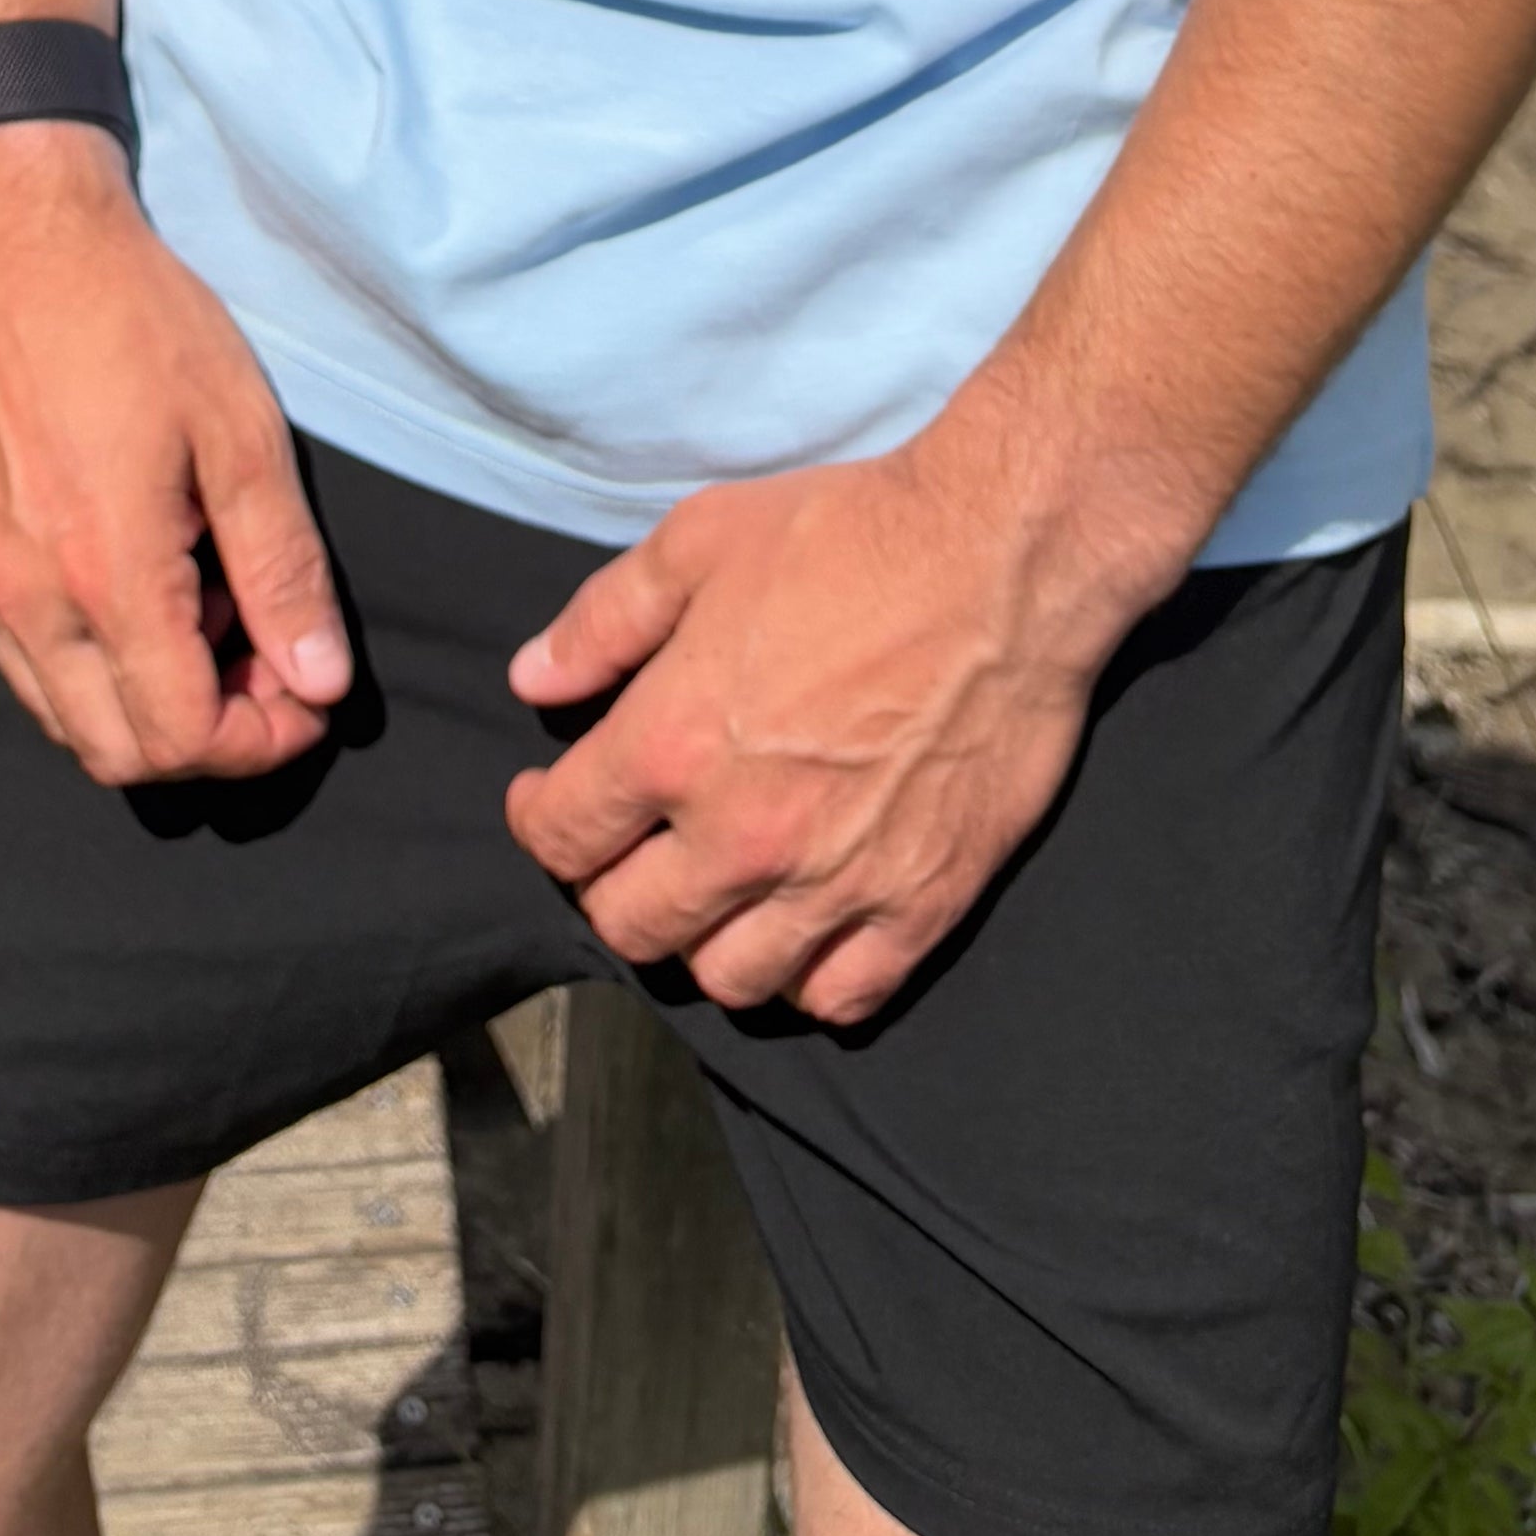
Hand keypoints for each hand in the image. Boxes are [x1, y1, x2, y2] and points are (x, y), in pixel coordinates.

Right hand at [0, 125, 350, 785]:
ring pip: (64, 719)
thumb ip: (282, 568)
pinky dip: (91, 662)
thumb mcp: (241, 432)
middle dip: (207, 738)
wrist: (18, 243)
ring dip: (146, 701)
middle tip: (266, 662)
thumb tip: (320, 679)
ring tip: (205, 605)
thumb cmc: (136, 321)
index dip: (260, 742)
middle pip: (117, 754)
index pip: (179, 739)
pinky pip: (24, 663)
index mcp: (103, 571)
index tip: (308, 693)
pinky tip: (140, 578)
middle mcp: (26, 598)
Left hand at [502, 437, 1143, 1023]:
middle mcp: (743, 837)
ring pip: (729, 980)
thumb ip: (604, 620)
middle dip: (607, 891)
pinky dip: (807, 980)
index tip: (548, 800)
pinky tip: (804, 930)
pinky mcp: (920, 907)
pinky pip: (839, 999)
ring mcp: (835, 885)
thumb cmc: (850, 536)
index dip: (538, 822)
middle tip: (627, 850)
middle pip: (631, 927)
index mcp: (673, 745)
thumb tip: (532, 679)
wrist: (1002, 562)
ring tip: (714, 893)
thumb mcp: (701, 540)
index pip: (563, 836)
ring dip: (703, 943)